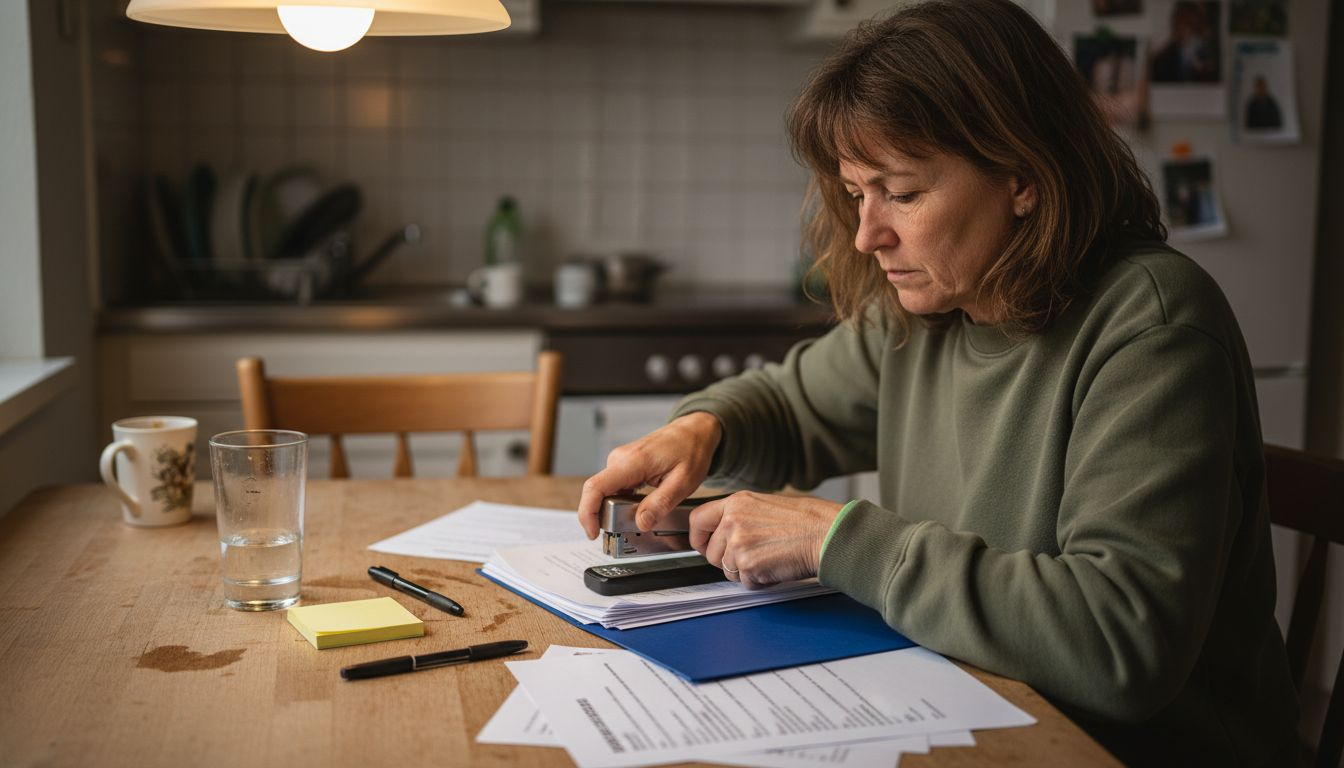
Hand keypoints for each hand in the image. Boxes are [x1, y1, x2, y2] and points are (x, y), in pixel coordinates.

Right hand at [577, 412, 721, 538]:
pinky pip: (613, 488)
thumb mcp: (683, 482)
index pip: (595, 488)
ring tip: (644, 512)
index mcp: (632, 462)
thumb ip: (660, 504)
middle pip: (598, 494)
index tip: (593, 533)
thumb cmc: (690, 451)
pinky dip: (621, 501)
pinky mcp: (622, 465)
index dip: (587, 513)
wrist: (693, 431)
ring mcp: (619, 461)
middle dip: (607, 516)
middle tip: (634, 525)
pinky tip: (640, 504)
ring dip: (616, 509)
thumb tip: (640, 523)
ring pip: (606, 493)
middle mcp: (619, 459)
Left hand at [689, 492, 842, 589]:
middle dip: (727, 561)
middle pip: (710, 553)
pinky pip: (745, 583)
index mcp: (735, 502)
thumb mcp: (764, 505)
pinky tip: (776, 566)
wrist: (826, 534)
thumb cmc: (805, 521)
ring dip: (746, 572)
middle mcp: (732, 520)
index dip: (698, 538)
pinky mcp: (748, 565)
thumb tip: (721, 534)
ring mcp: (738, 543)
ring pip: (727, 571)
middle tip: (754, 555)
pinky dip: (760, 581)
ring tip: (770, 557)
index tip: (704, 546)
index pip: (697, 520)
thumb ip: (738, 517)